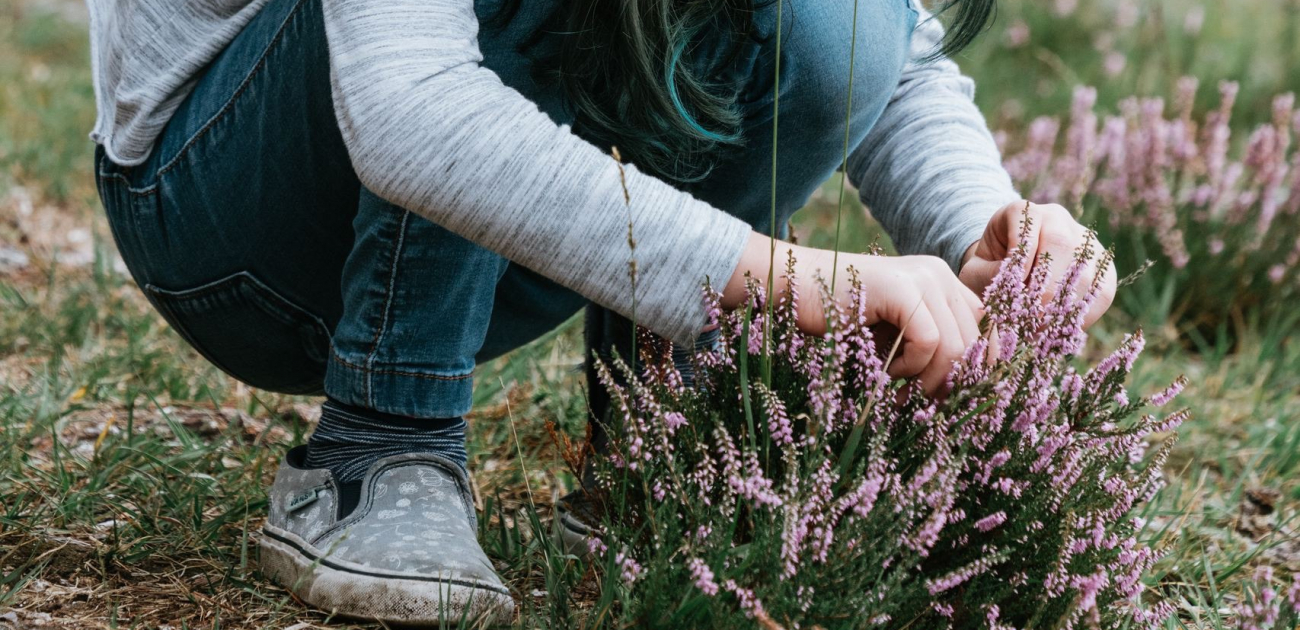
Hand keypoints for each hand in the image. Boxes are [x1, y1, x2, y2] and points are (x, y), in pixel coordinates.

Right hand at [724, 234, 982, 395]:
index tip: (958, 400)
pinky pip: (929, 342)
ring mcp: (923, 277)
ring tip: (900, 392)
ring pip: (955, 346)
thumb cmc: (838, 317)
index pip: (985, 327)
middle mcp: (939, 274)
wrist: (792, 286)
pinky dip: (909, 367)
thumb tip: (961, 390)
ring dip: (928, 379)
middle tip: (926, 406)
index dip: (979, 367)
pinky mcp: (902, 289)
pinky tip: (885, 370)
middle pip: (975, 340)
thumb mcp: (891, 334)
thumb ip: (926, 347)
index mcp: (941, 282)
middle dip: (955, 382)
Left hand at [958, 201, 1116, 327]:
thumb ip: (989, 276)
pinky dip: (1080, 316)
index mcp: (1024, 212)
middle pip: (1062, 245)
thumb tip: (1013, 291)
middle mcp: (1059, 219)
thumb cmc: (987, 269)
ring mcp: (1085, 242)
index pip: (1028, 228)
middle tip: (1028, 319)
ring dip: (1062, 306)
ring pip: (1085, 271)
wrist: (1005, 271)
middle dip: (1045, 287)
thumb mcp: (975, 270)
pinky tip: (1058, 332)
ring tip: (1039, 331)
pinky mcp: (1102, 268)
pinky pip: (1101, 293)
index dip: (1022, 260)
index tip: (1012, 289)